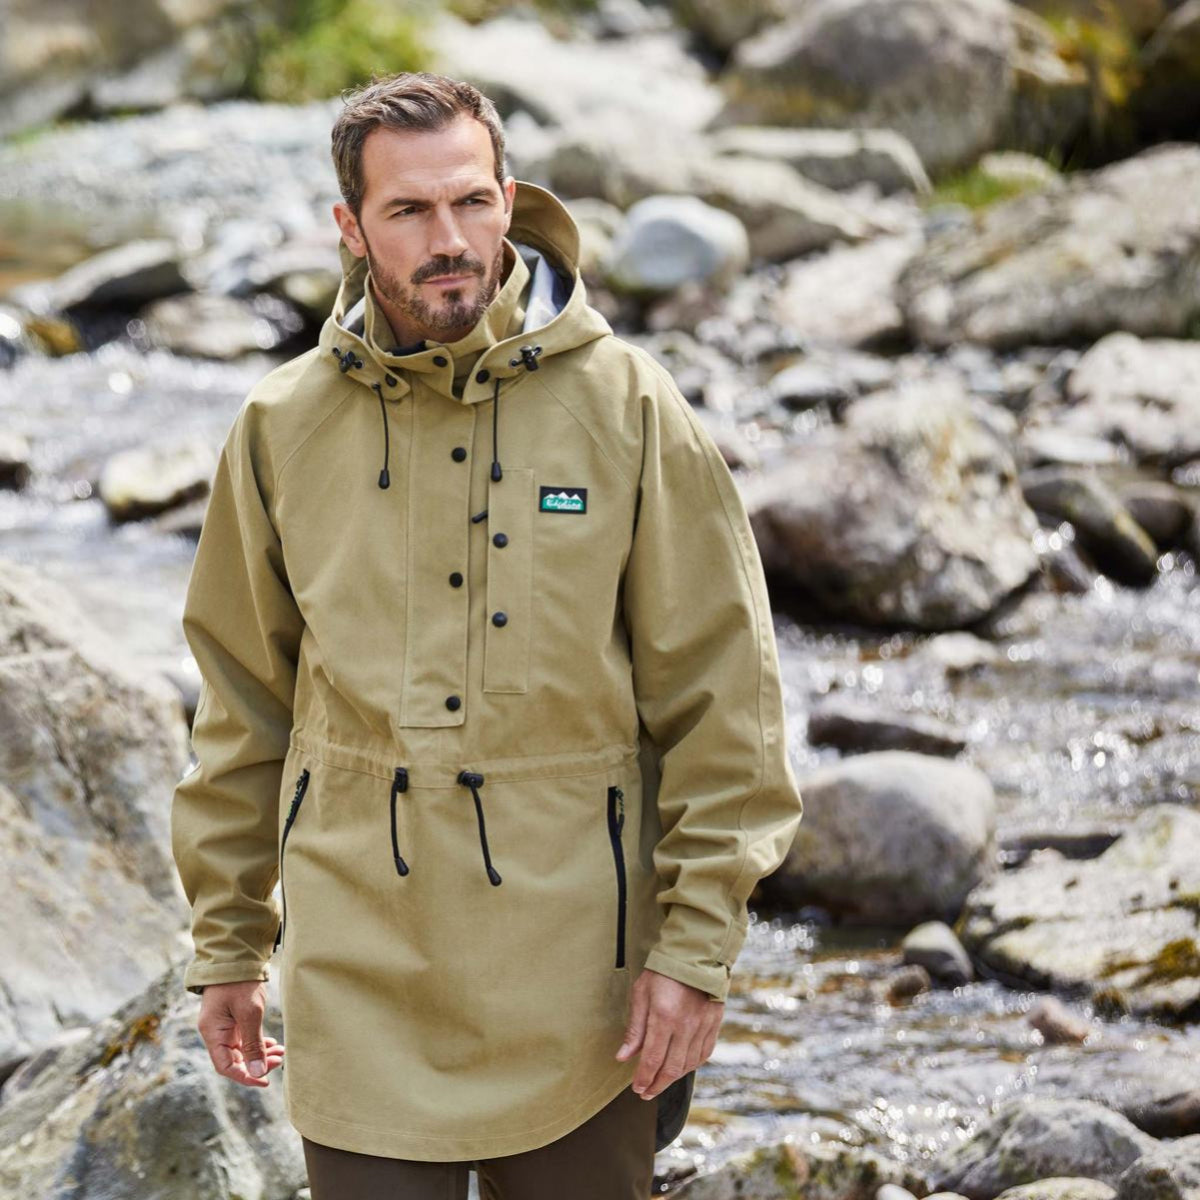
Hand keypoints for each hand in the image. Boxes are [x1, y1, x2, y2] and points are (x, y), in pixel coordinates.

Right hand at [196, 981, 284, 1087]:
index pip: (226, 1066)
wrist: (237, 956)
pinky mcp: (233, 1019)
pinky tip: (273, 1044)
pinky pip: (245, 1039)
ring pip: (242, 1050)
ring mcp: (224, 1026)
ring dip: (261, 1053)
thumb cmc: (240, 983)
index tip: (265, 1080)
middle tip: (281, 1060)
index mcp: (212, 1033)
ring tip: (281, 1052)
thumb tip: (257, 1072)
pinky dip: (258, 1042)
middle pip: (235, 1060)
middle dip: (257, 1063)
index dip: (245, 1077)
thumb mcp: (250, 1013)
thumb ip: (253, 1043)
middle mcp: (215, 1032)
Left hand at [615, 969, 723, 1099]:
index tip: (637, 1088)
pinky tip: (682, 1068)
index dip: (643, 1079)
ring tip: (661, 1082)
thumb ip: (634, 1028)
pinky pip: (704, 1054)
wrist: (695, 955)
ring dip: (673, 1079)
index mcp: (663, 1017)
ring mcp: (702, 1026)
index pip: (652, 1059)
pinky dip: (691, 1066)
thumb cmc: (663, 973)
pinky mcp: (714, 1024)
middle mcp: (685, 1026)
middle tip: (646, 1093)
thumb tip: (623, 1057)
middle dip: (656, 1085)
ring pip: (688, 1065)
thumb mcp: (641, 994)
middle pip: (671, 1068)